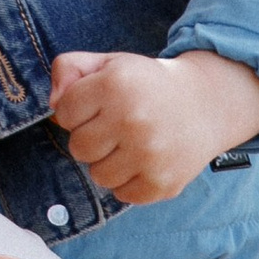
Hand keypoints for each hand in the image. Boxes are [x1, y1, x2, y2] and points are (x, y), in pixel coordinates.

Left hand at [47, 47, 258, 204]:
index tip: (99, 105)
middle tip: (114, 127)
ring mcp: (149, 154)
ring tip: (129, 144)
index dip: (77, 109)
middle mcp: (132, 120)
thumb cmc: (146, 84)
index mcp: (115, 85)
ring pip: (97, 175)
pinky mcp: (162, 183)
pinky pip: (122, 195)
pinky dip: (128, 183)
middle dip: (90, 138)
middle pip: (78, 147)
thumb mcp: (109, 63)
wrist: (205, 104)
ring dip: (108, 163)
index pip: (64, 112)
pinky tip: (143, 161)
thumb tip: (53, 105)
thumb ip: (69, 69)